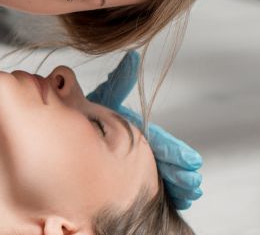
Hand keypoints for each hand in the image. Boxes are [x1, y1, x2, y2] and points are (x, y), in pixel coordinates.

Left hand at [85, 51, 203, 209]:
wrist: (66, 126)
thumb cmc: (85, 112)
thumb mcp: (102, 98)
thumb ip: (119, 82)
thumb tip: (132, 58)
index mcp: (136, 130)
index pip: (159, 142)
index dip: (175, 152)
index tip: (192, 162)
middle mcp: (139, 146)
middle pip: (162, 161)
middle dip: (179, 173)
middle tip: (194, 184)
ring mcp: (133, 161)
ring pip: (158, 175)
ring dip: (176, 185)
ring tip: (190, 195)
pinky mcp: (127, 174)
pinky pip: (146, 186)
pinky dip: (165, 192)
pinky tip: (180, 201)